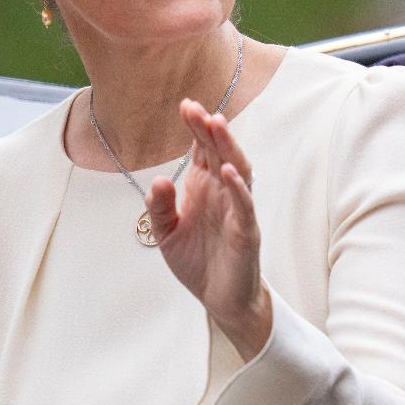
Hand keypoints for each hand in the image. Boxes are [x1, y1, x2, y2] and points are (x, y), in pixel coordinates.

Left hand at [145, 99, 270, 360]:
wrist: (220, 299)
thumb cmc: (198, 261)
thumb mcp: (166, 233)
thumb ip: (159, 207)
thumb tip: (158, 181)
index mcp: (205, 188)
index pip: (202, 150)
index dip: (196, 128)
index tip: (185, 105)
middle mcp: (223, 193)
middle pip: (220, 153)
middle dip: (210, 129)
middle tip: (196, 108)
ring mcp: (237, 210)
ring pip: (238, 171)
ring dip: (228, 148)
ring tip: (216, 126)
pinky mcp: (246, 232)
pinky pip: (244, 205)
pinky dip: (237, 187)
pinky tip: (228, 171)